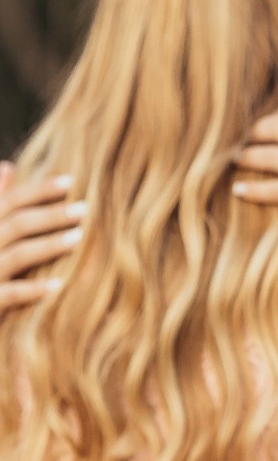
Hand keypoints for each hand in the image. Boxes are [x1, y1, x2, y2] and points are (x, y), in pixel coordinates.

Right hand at [0, 166, 85, 311]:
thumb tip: (7, 165)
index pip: (9, 201)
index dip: (39, 190)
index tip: (72, 181)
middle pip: (16, 224)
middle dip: (52, 215)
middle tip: (87, 209)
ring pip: (17, 256)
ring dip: (49, 246)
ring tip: (80, 240)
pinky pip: (8, 294)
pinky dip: (33, 289)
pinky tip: (59, 285)